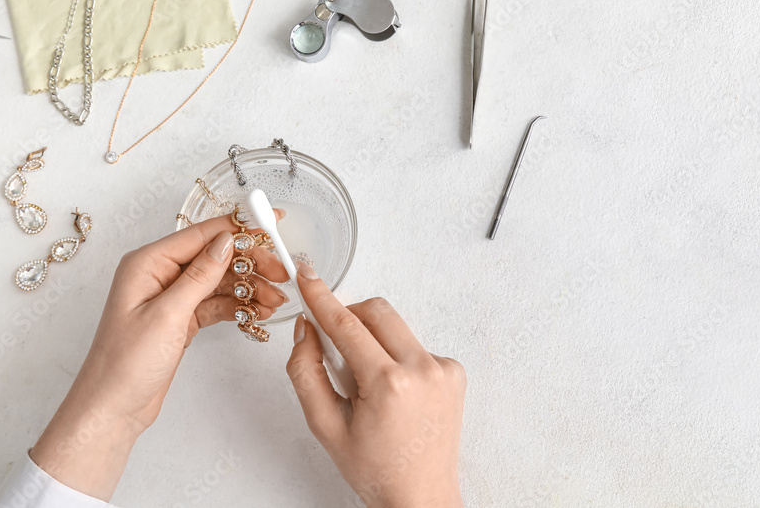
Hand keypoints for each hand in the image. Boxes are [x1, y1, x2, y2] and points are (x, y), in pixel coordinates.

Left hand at [30, 211, 287, 499]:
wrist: (113, 408)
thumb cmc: (124, 364)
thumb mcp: (167, 315)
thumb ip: (200, 276)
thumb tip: (225, 241)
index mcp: (147, 263)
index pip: (200, 235)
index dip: (238, 229)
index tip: (269, 226)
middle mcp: (158, 274)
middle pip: (214, 256)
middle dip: (250, 263)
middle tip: (280, 273)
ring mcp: (171, 297)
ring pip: (219, 280)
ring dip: (249, 287)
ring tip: (276, 299)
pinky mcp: (181, 319)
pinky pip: (216, 303)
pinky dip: (238, 306)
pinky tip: (258, 310)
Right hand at [286, 264, 465, 507]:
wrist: (421, 497)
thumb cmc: (375, 469)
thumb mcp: (324, 425)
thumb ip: (305, 371)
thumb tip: (306, 329)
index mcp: (388, 384)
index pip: (345, 324)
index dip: (321, 297)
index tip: (307, 274)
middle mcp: (422, 370)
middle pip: (376, 312)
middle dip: (349, 318)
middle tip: (336, 350)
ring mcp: (443, 369)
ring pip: (395, 326)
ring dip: (374, 341)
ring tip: (368, 385)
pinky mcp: (454, 372)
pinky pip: (414, 345)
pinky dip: (396, 357)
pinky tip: (394, 393)